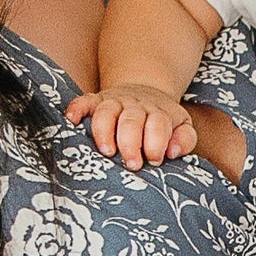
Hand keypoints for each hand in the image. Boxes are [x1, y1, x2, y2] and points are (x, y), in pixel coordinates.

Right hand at [66, 81, 198, 168]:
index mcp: (158, 113)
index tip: (154, 160)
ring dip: (104, 131)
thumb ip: (184, 140)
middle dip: (131, 143)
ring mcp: (114, 102)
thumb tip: (172, 152)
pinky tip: (71, 121)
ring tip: (106, 151)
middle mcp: (135, 106)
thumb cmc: (163, 121)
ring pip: (106, 112)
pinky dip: (76, 109)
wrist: (147, 91)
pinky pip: (84, 101)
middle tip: (132, 164)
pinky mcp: (96, 100)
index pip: (157, 124)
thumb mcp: (183, 127)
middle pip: (131, 121)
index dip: (155, 143)